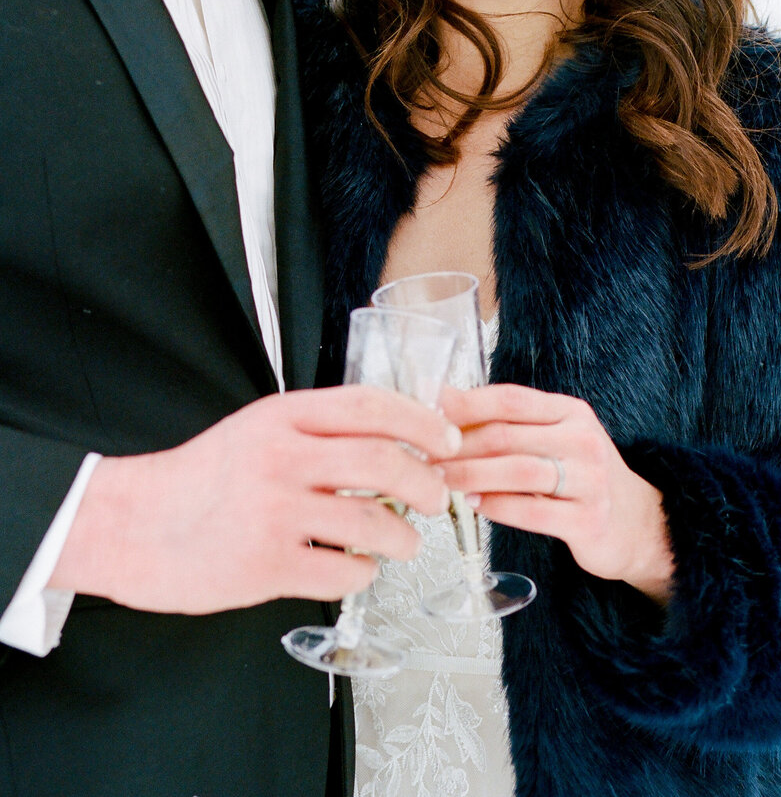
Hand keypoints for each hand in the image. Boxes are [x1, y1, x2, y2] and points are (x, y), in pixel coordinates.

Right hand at [50, 386, 460, 612]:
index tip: (446, 438)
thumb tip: (395, 440)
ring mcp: (274, 512)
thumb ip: (316, 429)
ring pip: (373, 521)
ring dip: (403, 537)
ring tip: (404, 542)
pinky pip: (343, 570)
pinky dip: (364, 572)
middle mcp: (281, 458)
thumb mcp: (257, 429)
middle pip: (383, 461)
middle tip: (438, 497)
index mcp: (281, 417)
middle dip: (426, 482)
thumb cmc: (202, 478)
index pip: (370, 406)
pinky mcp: (266, 565)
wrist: (135, 525)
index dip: (420, 421)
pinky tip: (358, 568)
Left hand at [440, 384, 673, 602]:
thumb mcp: (555, 440)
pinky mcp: (589, 520)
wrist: (638, 525)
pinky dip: (498, 507)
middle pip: (507, 435)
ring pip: (518, 471)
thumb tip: (446, 415)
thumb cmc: (581, 478)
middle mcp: (584, 440)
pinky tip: (475, 505)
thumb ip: (510, 428)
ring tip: (442, 480)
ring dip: (472, 475)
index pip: (510, 400)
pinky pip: (533, 511)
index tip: (429, 411)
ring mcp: (590, 480)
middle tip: (425, 454)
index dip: (466, 404)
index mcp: (571, 412)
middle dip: (459, 445)